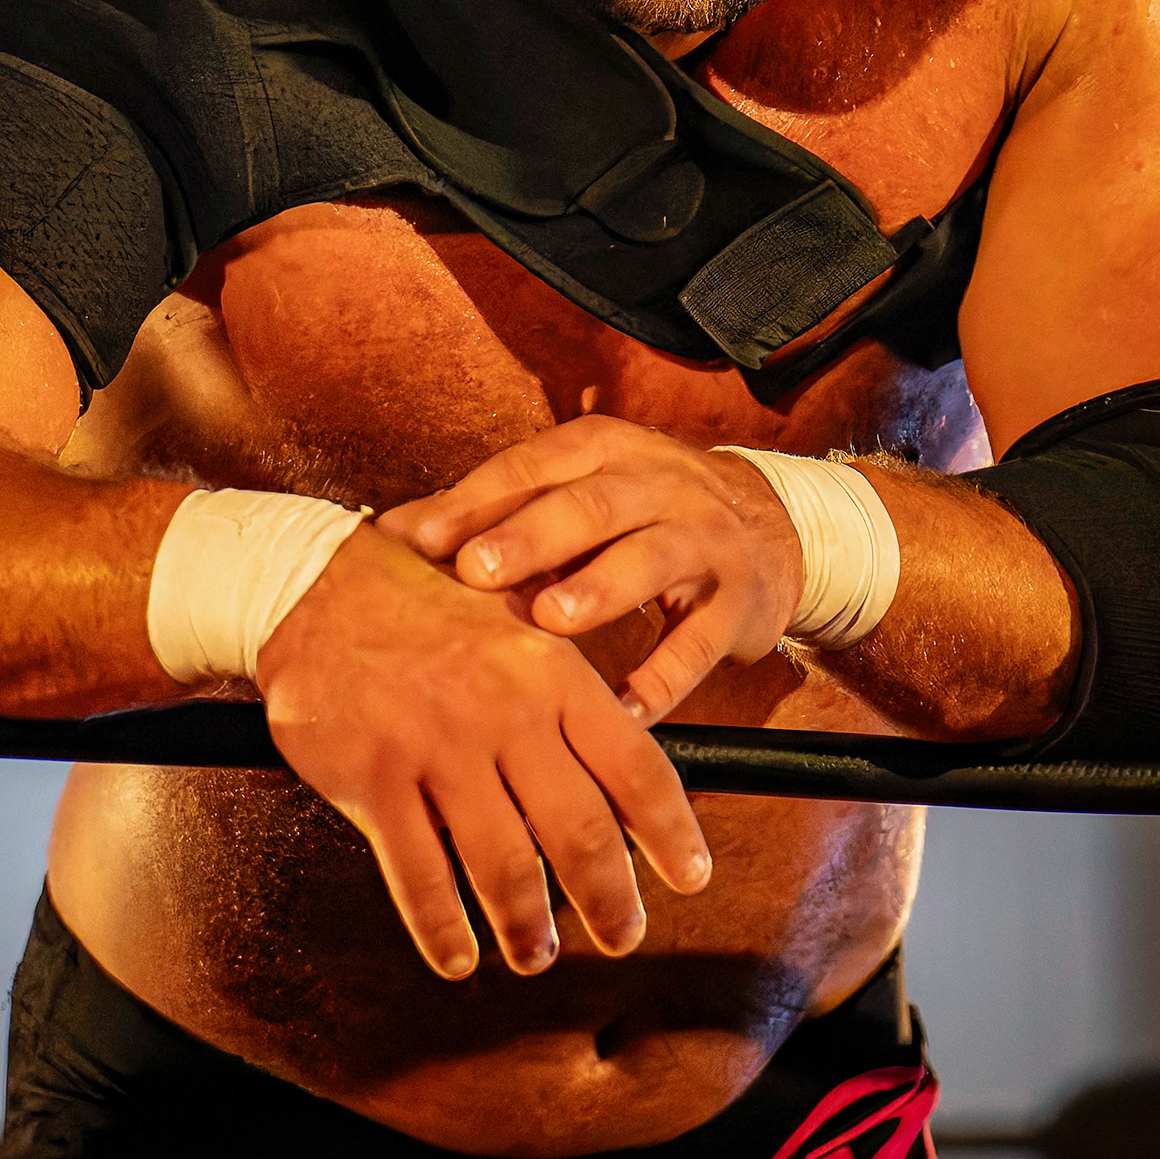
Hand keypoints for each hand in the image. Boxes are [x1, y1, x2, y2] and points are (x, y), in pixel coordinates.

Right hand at [253, 519, 710, 981]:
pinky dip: (444, 930)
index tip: (692, 876)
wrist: (312, 581)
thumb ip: (564, 682)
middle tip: (622, 937)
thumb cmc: (421, 599)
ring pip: (504, 868)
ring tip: (537, 955)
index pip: (633, 764)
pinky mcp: (374, 778)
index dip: (670, 832)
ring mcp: (437, 748)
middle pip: (579, 832)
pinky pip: (420, 877)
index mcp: (547, 669)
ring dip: (529, 929)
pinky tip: (458, 955)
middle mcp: (503, 712)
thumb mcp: (510, 613)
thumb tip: (622, 756)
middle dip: (610, 902)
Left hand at [380, 416, 805, 721]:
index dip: (476, 500)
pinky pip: (700, 641)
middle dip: (532, 536)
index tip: (420, 539)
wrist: (770, 526)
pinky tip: (623, 710)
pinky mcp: (738, 601)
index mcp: (603, 448)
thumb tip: (389, 532)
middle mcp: (656, 482)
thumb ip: (494, 511)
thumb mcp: (578, 489)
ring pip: (650, 557)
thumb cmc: (639, 511)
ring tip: (551, 622)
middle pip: (591, 504)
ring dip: (600, 589)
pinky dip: (663, 678)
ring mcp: (703, 539)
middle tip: (477, 570)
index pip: (531, 466)